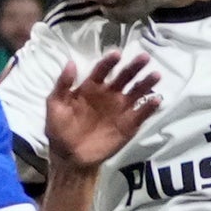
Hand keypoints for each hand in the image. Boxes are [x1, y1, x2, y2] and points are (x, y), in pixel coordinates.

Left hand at [44, 51, 161, 171]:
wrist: (69, 157)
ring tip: (156, 75)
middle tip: (144, 57)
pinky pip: (141, 113)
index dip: (109, 62)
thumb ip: (62, 84)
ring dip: (146, 83)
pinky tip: (156, 99)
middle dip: (134, 66)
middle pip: (124, 76)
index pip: (102, 70)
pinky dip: (149, 107)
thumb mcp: (55, 105)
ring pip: (137, 92)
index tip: (117, 54)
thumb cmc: (59, 129)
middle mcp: (109, 94)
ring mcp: (120, 109)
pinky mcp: (128, 125)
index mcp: (91, 87)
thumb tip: (71, 62)